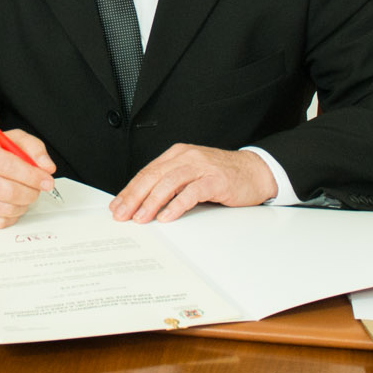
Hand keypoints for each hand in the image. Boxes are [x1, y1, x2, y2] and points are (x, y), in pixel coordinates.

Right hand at [0, 128, 54, 227]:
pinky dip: (13, 215)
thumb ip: (34, 148)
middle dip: (32, 192)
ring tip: (23, 193)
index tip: (47, 180)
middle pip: (9, 191)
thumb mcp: (13, 140)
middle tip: (38, 188)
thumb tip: (47, 167)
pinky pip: (1, 221)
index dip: (33, 176)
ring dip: (24, 203)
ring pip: (8, 209)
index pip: (9, 166)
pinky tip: (11, 203)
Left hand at [110, 143, 275, 222]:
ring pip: (169, 183)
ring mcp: (201, 167)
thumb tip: (143, 203)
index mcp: (177, 154)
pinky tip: (166, 217)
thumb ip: (171, 183)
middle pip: (153, 176)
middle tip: (121, 214)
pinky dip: (176, 205)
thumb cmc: (222, 175)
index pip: (147, 172)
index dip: (129, 190)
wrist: (255, 171)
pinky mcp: (215, 180)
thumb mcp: (191, 174)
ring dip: (151, 202)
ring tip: (140, 217)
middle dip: (134, 197)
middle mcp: (187, 157)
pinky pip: (191, 192)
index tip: (117, 206)